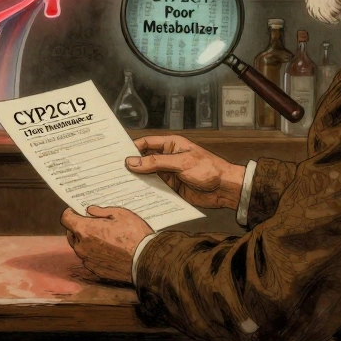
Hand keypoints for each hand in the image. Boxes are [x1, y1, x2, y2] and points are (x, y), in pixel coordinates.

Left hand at [61, 206, 152, 283]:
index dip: (70, 213)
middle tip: (92, 223)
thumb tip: (90, 211)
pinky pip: (90, 259)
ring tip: (104, 237)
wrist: (146, 260)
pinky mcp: (96, 270)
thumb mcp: (120, 214)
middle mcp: (82, 247)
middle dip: (78, 227)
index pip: (66, 219)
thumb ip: (101, 211)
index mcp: (85, 230)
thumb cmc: (134, 235)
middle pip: (71, 234)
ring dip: (87, 241)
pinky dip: (95, 253)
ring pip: (81, 248)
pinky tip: (108, 250)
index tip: (76, 211)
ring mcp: (88, 261)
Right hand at [127, 135, 245, 209]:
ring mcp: (169, 173)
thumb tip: (132, 162)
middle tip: (114, 172)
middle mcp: (168, 158)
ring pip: (148, 176)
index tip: (116, 155)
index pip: (146, 144)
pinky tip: (136, 196)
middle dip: (131, 166)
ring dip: (138, 180)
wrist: (226, 189)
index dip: (131, 149)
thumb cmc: (208, 169)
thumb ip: (156, 163)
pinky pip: (156, 189)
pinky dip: (146, 192)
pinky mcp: (172, 188)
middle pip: (144, 160)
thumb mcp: (181, 163)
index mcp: (171, 145)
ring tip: (120, 185)